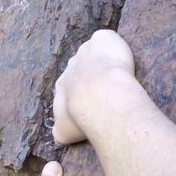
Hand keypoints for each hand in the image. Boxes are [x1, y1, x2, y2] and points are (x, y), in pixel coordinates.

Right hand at [53, 29, 135, 144]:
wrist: (100, 99)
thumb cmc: (82, 117)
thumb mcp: (64, 132)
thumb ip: (59, 131)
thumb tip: (57, 136)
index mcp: (61, 85)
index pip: (68, 85)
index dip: (80, 92)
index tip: (91, 100)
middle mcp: (69, 67)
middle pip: (79, 67)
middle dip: (89, 75)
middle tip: (104, 87)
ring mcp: (85, 51)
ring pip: (91, 53)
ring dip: (100, 60)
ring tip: (115, 72)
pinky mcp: (101, 40)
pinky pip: (104, 38)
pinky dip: (110, 44)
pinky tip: (119, 54)